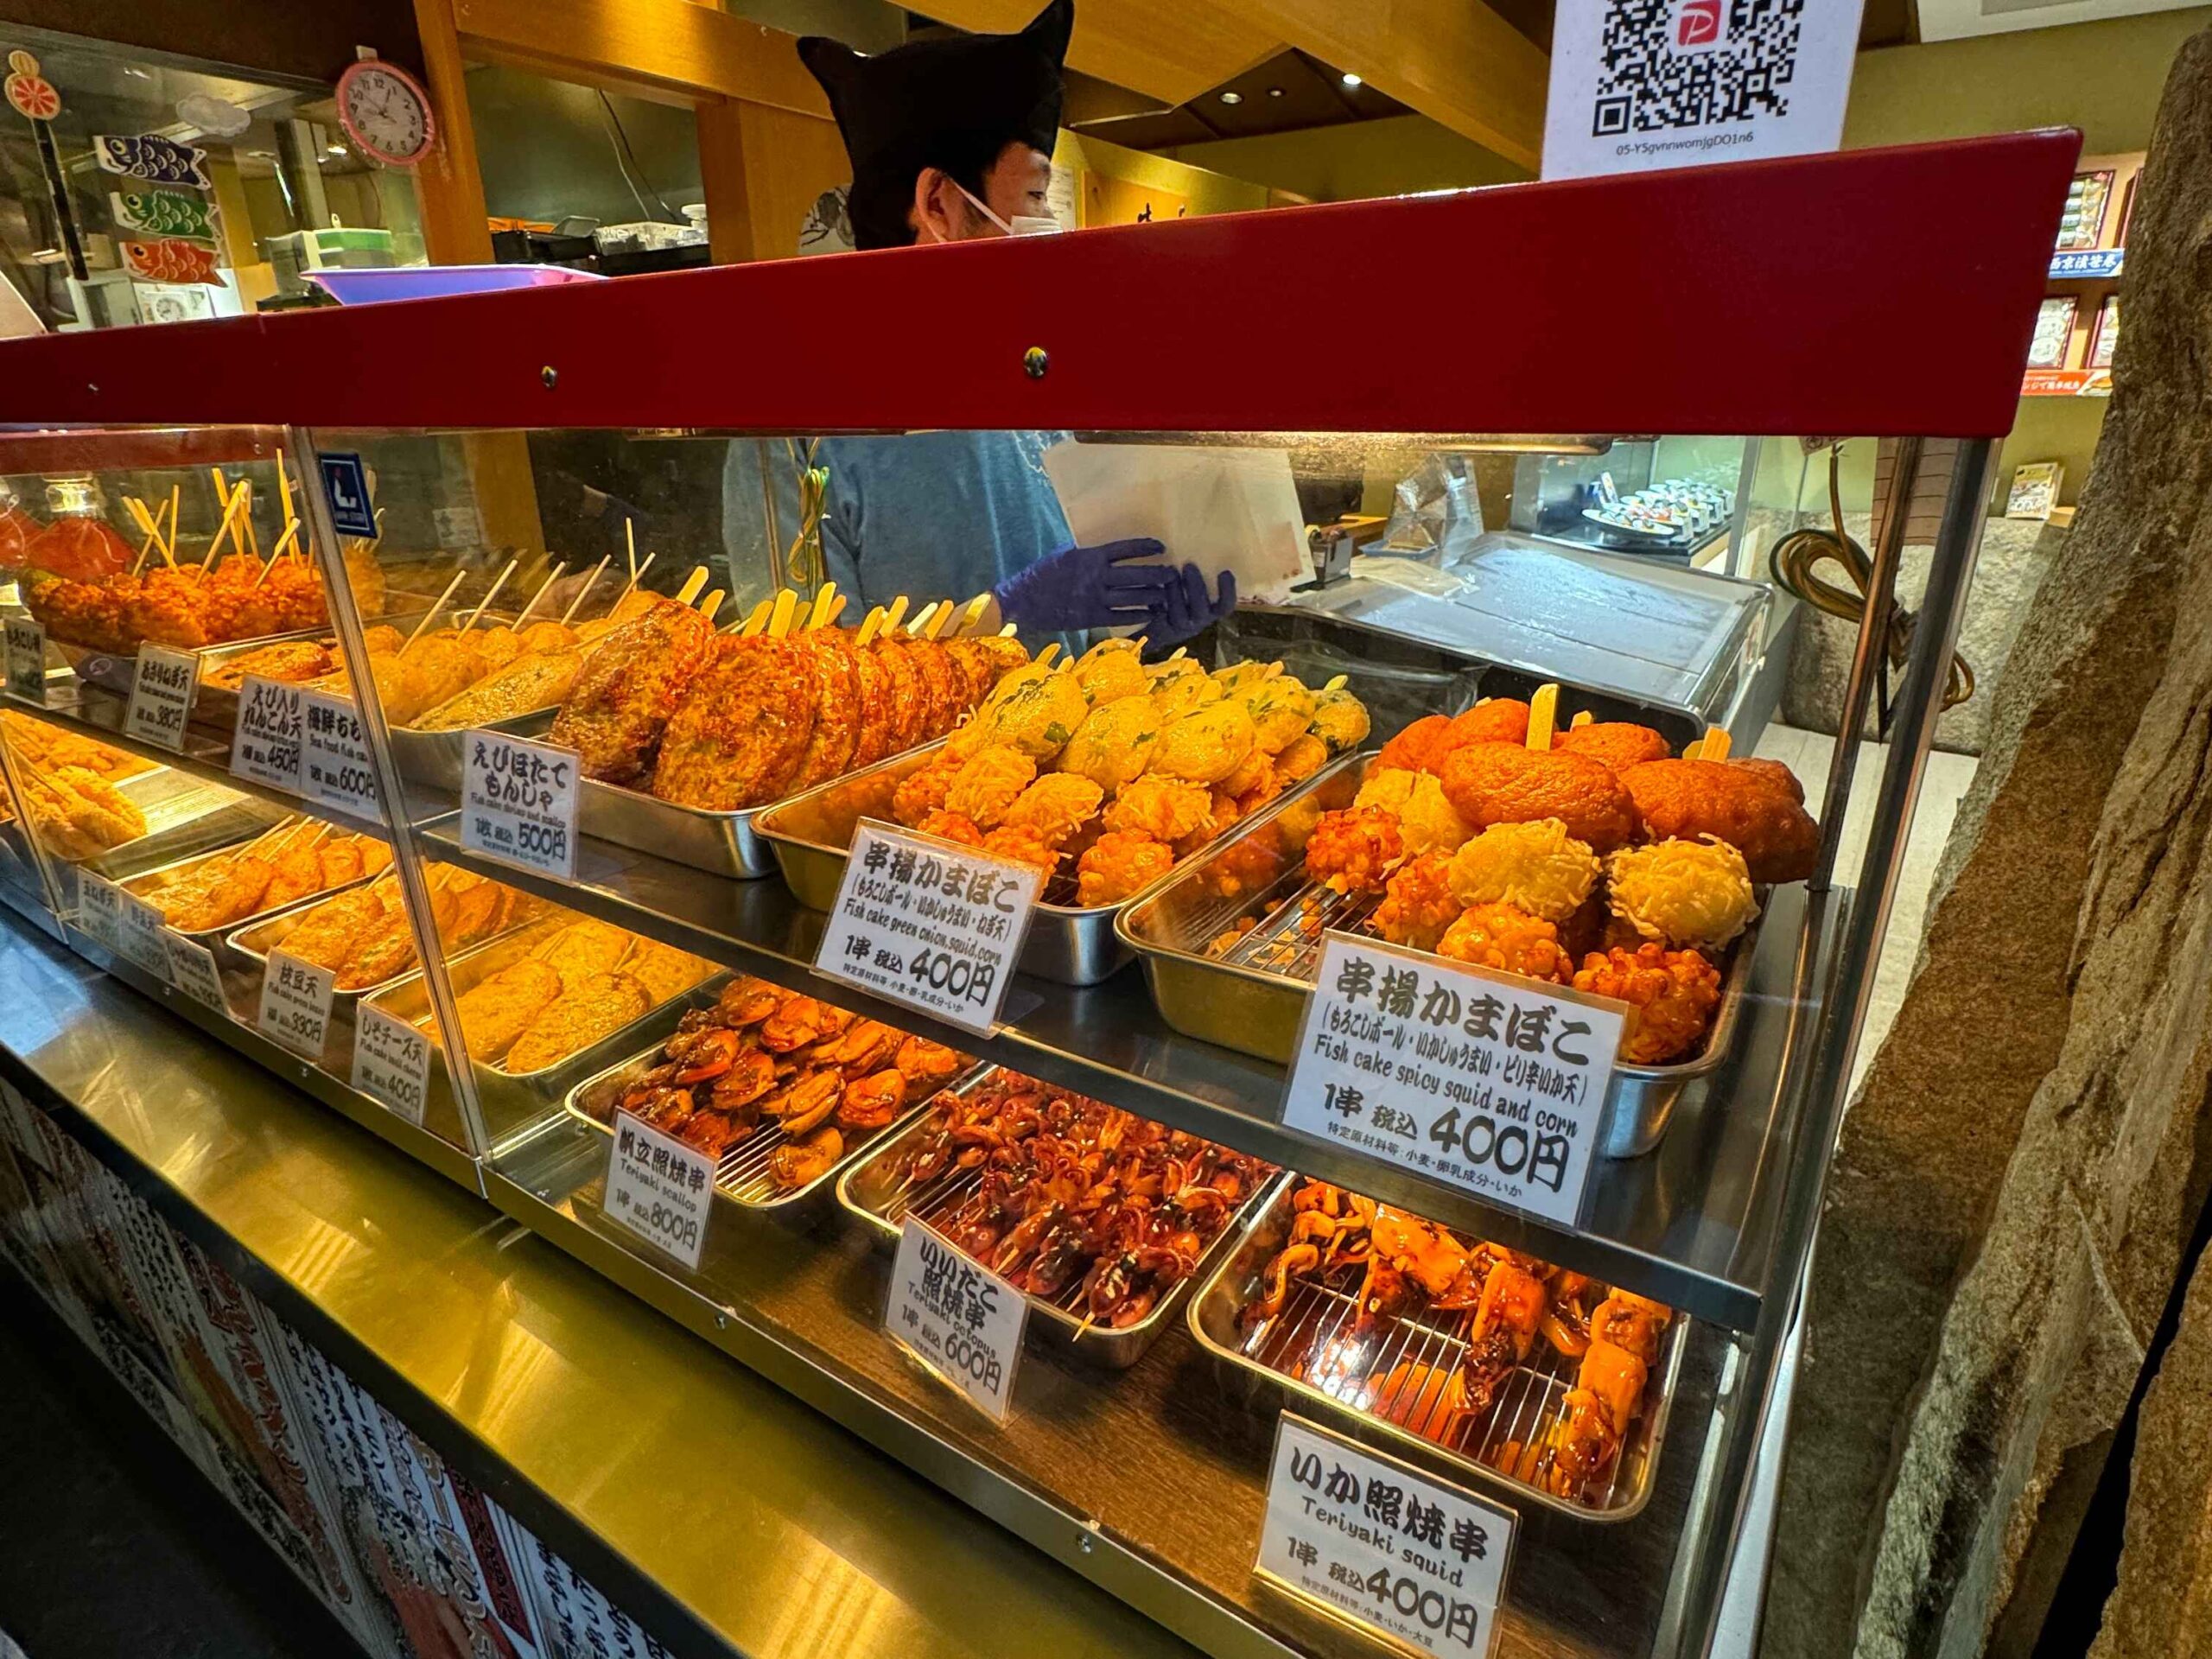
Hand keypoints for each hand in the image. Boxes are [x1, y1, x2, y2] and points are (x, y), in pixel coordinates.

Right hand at [992, 538, 1174, 632]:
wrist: (1022, 600)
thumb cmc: (1041, 574)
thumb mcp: (1063, 554)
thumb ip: (1087, 553)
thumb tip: (1106, 551)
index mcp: (1089, 556)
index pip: (1125, 548)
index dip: (1145, 547)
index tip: (1161, 547)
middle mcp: (1095, 576)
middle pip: (1135, 574)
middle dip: (1157, 574)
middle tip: (1171, 574)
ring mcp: (1094, 598)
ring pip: (1132, 596)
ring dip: (1152, 596)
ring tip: (1166, 595)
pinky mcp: (1091, 618)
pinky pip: (1121, 616)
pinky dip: (1138, 614)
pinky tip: (1150, 613)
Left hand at [1141, 564, 1235, 656]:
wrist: (1157, 629)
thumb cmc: (1179, 600)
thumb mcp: (1191, 591)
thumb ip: (1193, 577)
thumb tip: (1194, 553)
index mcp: (1210, 612)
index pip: (1225, 605)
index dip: (1227, 591)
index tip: (1225, 572)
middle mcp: (1198, 622)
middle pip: (1201, 609)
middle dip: (1195, 586)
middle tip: (1189, 565)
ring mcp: (1179, 628)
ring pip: (1179, 613)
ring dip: (1175, 591)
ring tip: (1168, 570)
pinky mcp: (1161, 631)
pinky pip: (1159, 617)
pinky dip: (1155, 600)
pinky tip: (1151, 584)